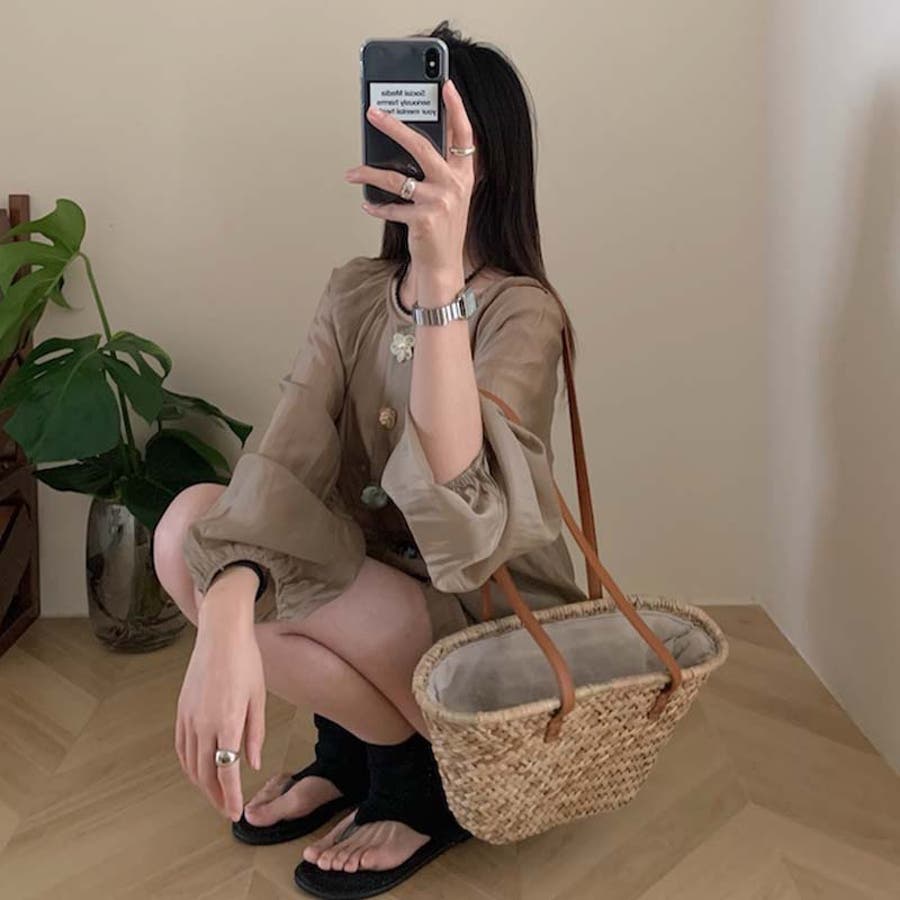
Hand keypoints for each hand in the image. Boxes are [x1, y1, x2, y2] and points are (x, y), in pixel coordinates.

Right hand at [175, 575, 265, 821]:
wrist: (221, 635)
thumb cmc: (245, 662)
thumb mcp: (258, 698)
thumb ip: (254, 734)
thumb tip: (252, 764)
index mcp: (226, 722)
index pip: (225, 772)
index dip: (229, 796)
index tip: (234, 812)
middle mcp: (202, 724)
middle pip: (204, 773)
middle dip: (215, 796)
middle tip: (226, 809)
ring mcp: (188, 717)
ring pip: (189, 763)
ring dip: (201, 783)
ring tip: (215, 793)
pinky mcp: (181, 710)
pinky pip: (180, 746)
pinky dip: (187, 764)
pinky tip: (196, 770)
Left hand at [345, 78, 474, 280]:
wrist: (443, 266)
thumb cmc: (441, 228)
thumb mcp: (447, 196)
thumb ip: (437, 170)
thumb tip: (404, 142)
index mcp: (463, 174)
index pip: (463, 135)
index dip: (457, 109)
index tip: (446, 85)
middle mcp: (454, 185)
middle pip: (421, 145)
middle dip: (393, 126)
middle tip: (373, 113)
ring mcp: (439, 202)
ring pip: (397, 177)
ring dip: (369, 173)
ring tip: (352, 172)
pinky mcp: (424, 220)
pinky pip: (391, 206)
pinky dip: (376, 206)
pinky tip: (367, 203)